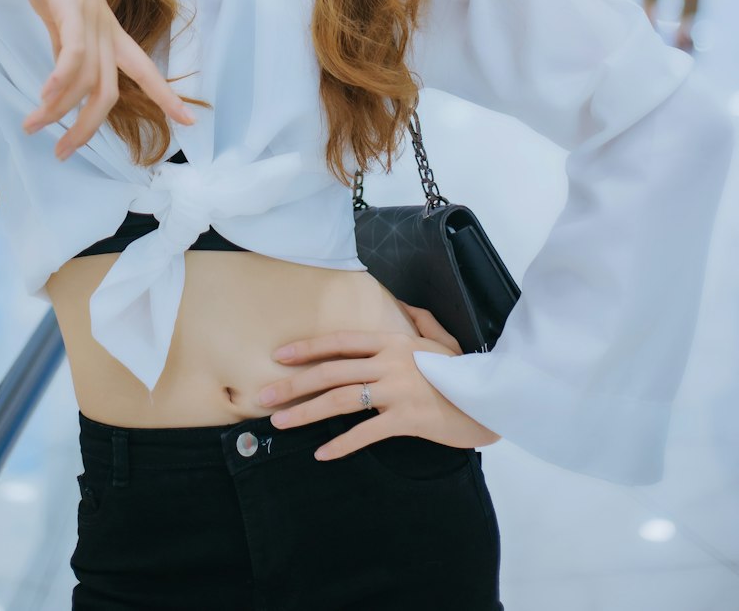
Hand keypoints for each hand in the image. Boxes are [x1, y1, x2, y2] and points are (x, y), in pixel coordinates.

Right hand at [3, 0, 194, 159]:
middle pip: (109, 91)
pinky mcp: (69, 5)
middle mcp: (105, 27)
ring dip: (58, 111)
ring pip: (86, 79)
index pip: (144, 69)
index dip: (166, 96)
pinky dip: (60, 80)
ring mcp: (89, 16)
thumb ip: (66, 46)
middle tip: (63, 154)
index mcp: (107, 29)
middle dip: (88, 128)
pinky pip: (72, 52)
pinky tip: (46, 98)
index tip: (189, 122)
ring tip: (32, 126)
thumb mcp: (60, 15)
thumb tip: (63, 81)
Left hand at [254, 310, 500, 460]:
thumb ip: (420, 319)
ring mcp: (396, 390)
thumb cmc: (465, 369)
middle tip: (264, 396)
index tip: (279, 356)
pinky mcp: (406, 418)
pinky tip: (321, 453)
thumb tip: (404, 303)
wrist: (492, 397)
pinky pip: (366, 432)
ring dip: (306, 411)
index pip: (340, 342)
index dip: (307, 348)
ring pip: (340, 398)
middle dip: (294, 383)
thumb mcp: (442, 338)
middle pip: (331, 371)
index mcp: (392, 341)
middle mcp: (388, 362)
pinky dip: (342, 444)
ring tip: (280, 422)